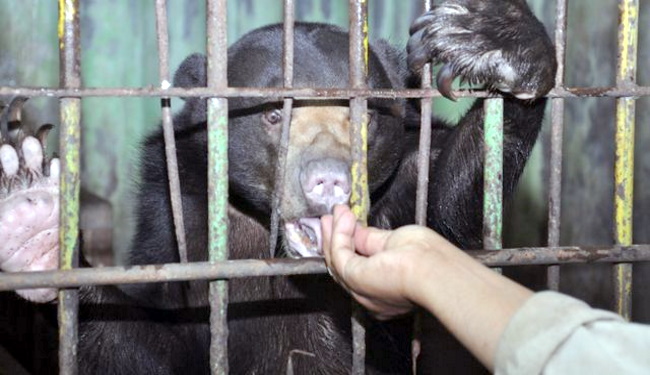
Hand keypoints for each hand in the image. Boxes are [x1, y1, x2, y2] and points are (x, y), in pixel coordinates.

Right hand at [321, 205, 444, 319]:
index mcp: (386, 290)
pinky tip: (342, 217)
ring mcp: (361, 291)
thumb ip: (372, 240)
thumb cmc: (428, 257)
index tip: (346, 224)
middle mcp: (371, 296)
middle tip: (331, 219)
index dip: (350, 245)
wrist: (433, 269)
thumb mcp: (395, 242)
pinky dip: (338, 234)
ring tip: (334, 213)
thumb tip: (356, 231)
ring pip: (337, 261)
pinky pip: (339, 255)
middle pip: (343, 266)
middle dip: (335, 240)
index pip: (360, 267)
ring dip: (334, 234)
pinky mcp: (354, 279)